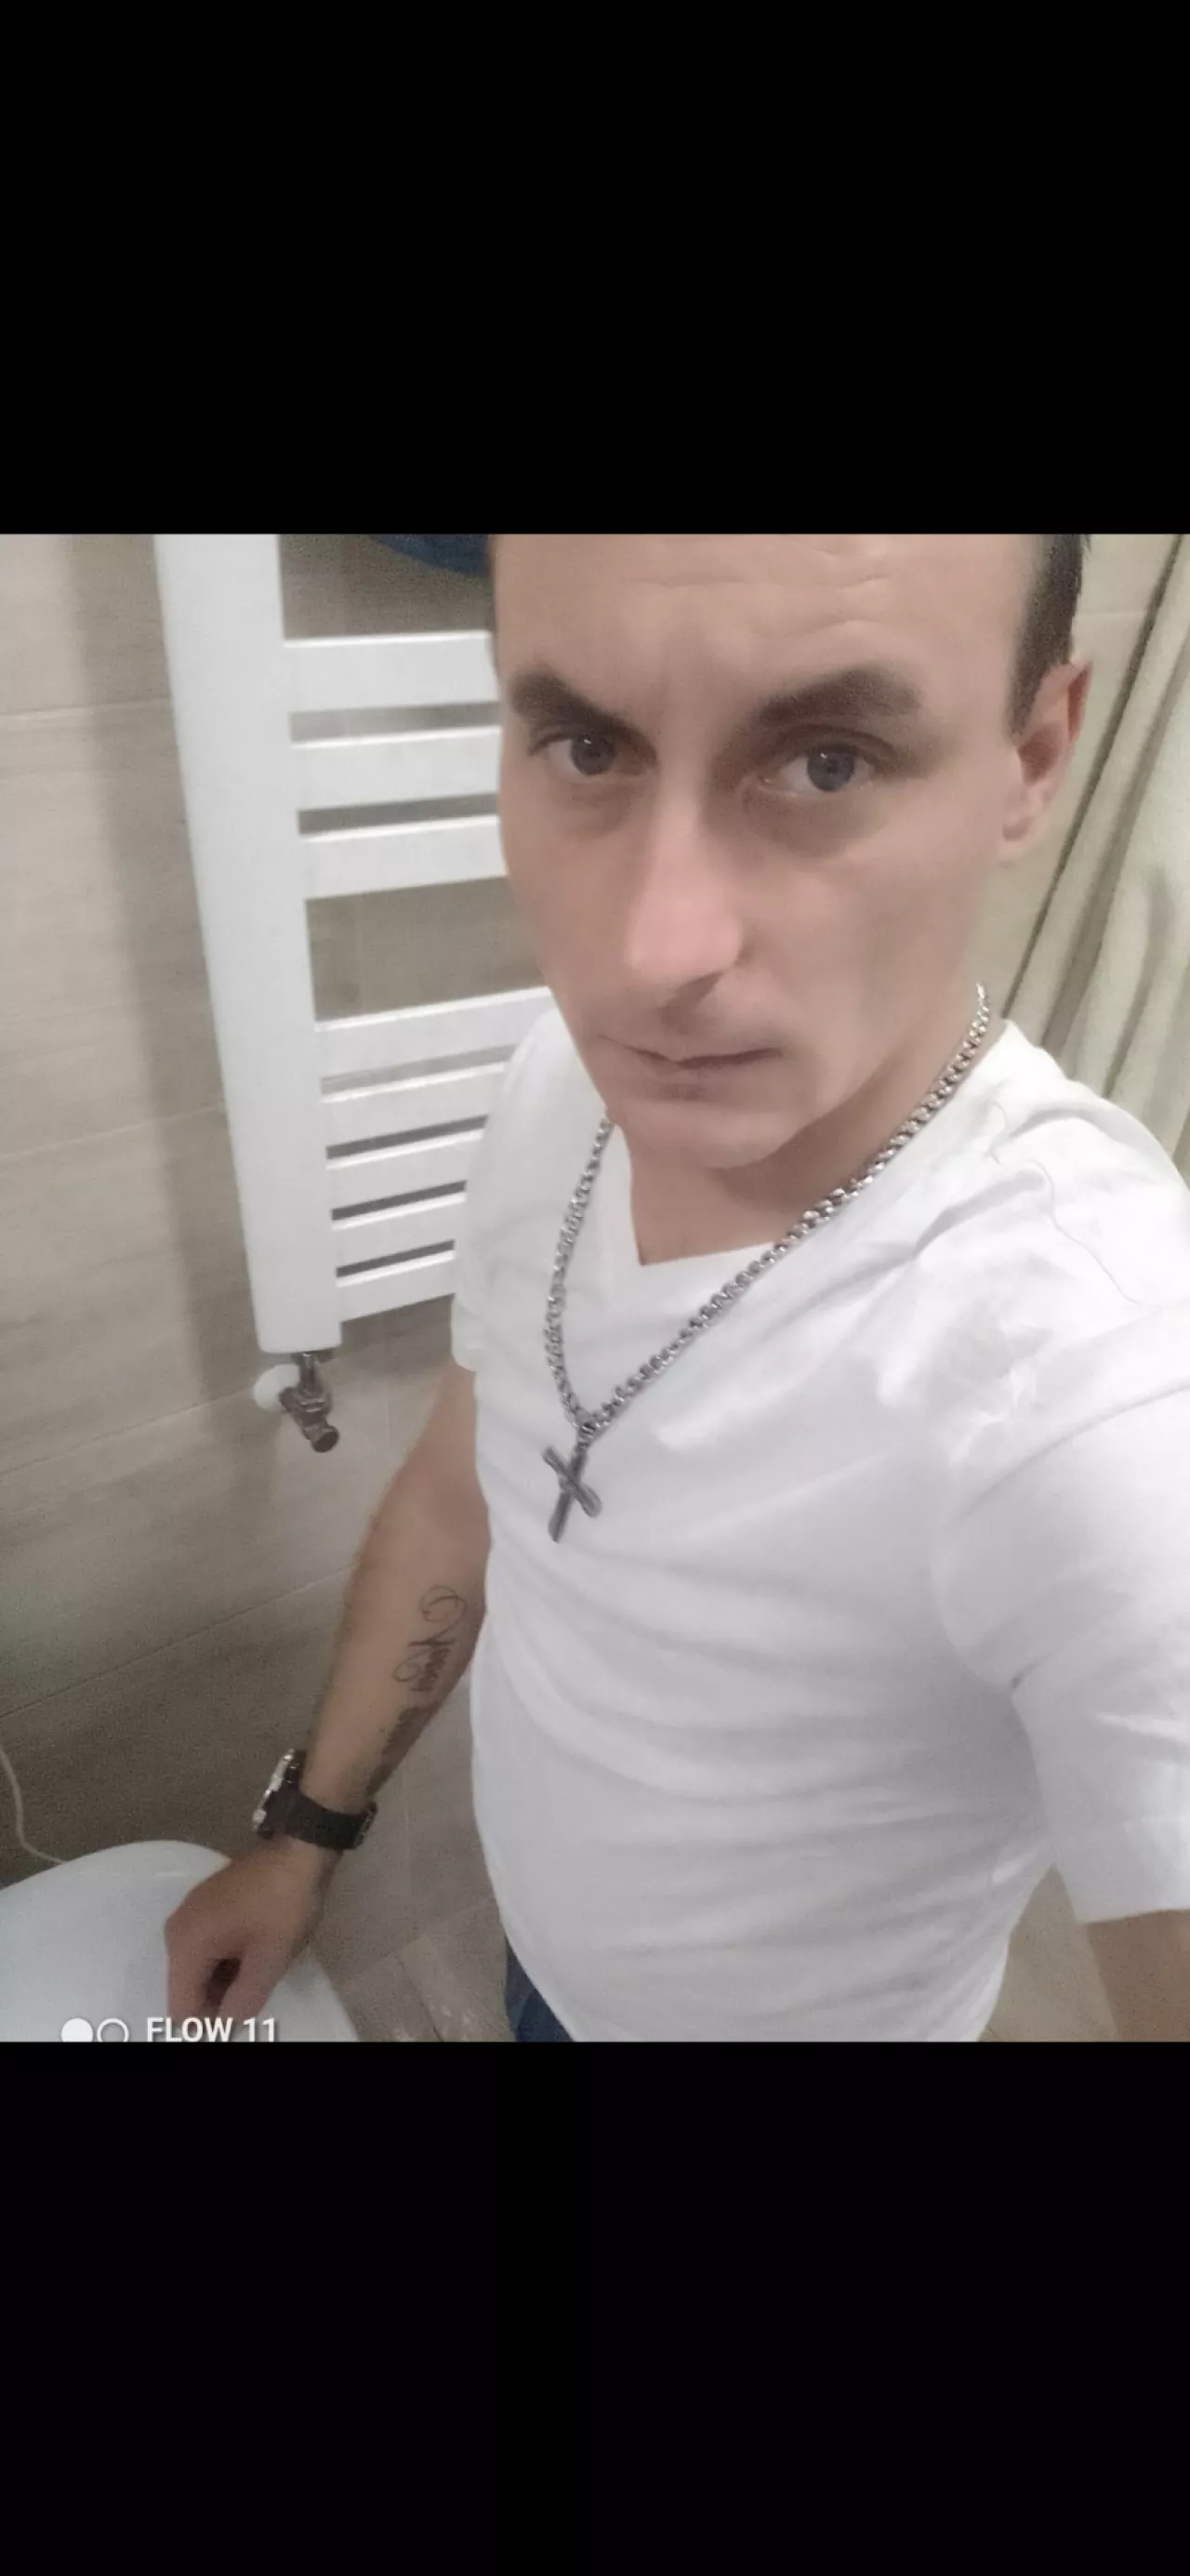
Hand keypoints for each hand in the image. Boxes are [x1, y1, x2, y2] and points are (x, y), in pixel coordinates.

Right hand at [165, 1839, 336, 2024]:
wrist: (298, 1850)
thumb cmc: (284, 1904)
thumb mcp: (270, 1958)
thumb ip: (243, 2000)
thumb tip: (224, 2025)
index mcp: (187, 1944)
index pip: (181, 2008)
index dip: (208, 2023)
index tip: (241, 2014)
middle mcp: (177, 1930)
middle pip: (186, 1988)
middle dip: (217, 2001)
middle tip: (256, 1990)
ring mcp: (189, 1915)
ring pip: (197, 1969)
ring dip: (223, 1980)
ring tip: (259, 1968)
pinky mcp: (203, 1906)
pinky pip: (204, 1948)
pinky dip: (224, 1960)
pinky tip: (253, 1952)